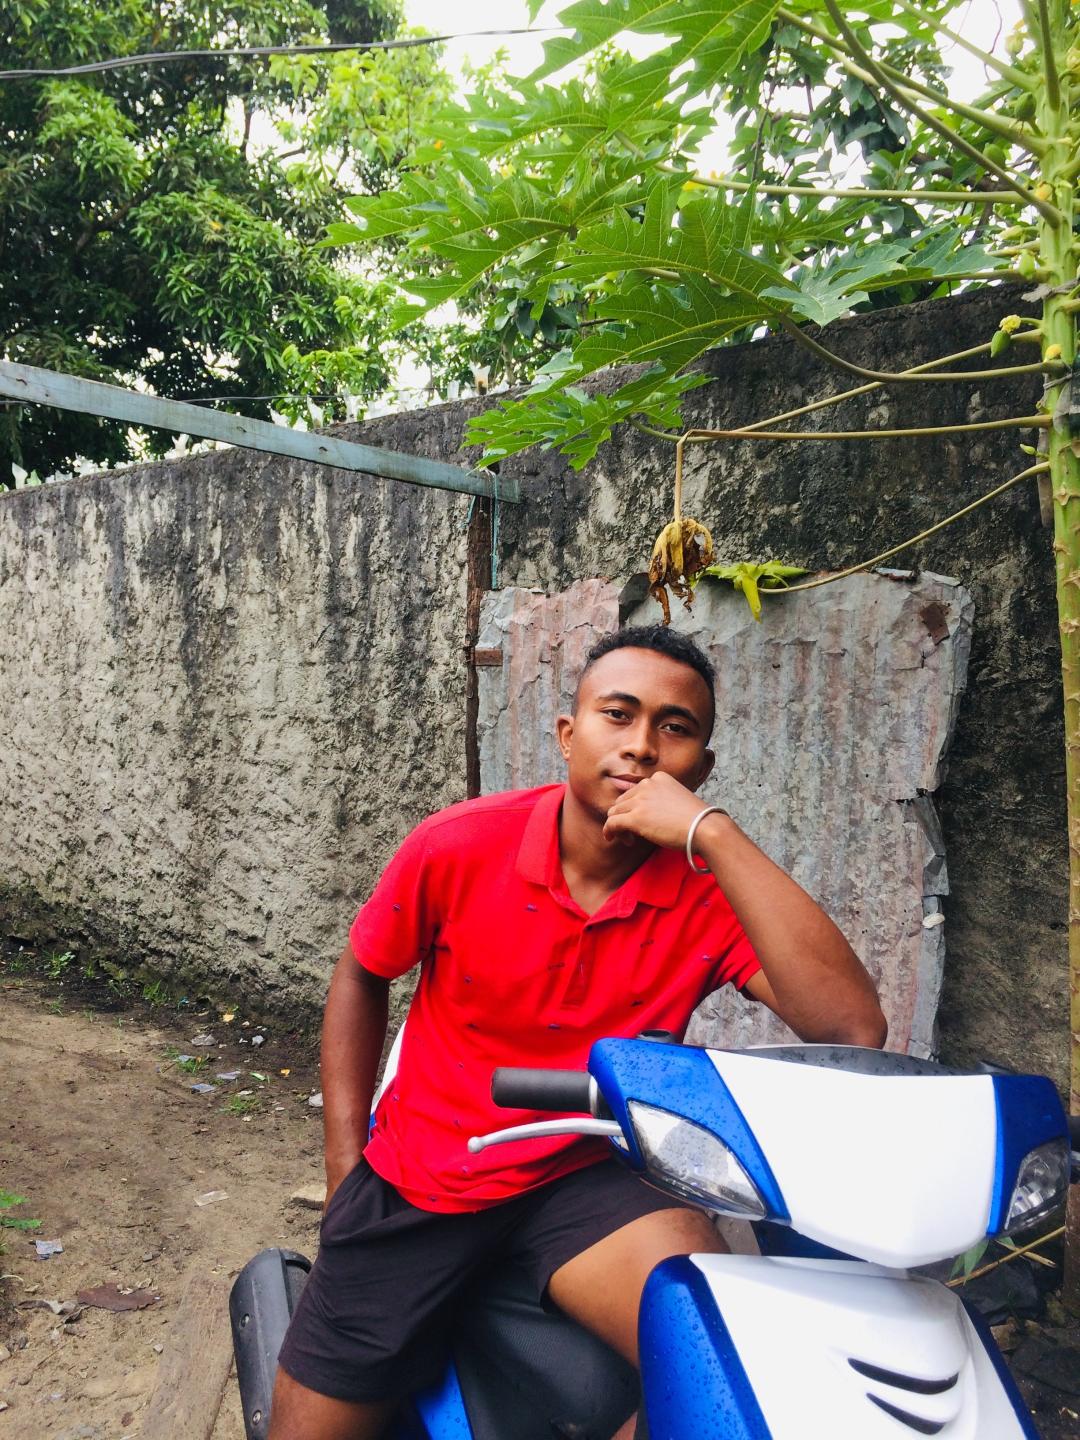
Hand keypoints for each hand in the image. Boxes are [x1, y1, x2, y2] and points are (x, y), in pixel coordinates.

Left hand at [603, 771, 720, 851]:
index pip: (634, 792)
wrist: (704, 827)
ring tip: (630, 838)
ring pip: (614, 812)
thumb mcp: (678, 800)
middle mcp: (647, 785)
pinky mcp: (635, 817)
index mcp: (658, 778)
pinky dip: (609, 832)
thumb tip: (648, 815)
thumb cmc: (696, 820)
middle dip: (625, 817)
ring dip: (618, 826)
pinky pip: (611, 823)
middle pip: (622, 801)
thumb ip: (661, 800)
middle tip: (633, 833)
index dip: (634, 808)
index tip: (642, 822)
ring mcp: (640, 800)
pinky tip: (612, 839)